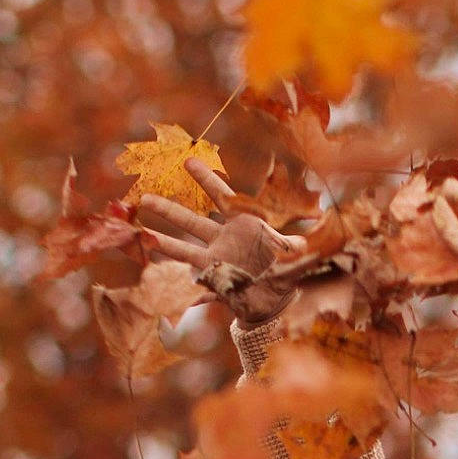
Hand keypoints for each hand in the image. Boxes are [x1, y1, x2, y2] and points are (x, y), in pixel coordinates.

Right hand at [135, 158, 306, 325]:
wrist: (278, 298)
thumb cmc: (286, 269)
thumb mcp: (294, 253)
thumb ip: (297, 241)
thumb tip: (318, 226)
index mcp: (242, 226)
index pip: (222, 197)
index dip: (206, 180)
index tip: (187, 160)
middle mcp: (223, 240)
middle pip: (191, 221)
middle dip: (168, 210)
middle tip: (144, 198)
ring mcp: (215, 260)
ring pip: (184, 250)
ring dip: (163, 244)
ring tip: (139, 235)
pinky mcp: (212, 282)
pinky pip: (193, 283)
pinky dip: (179, 286)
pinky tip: (158, 285)